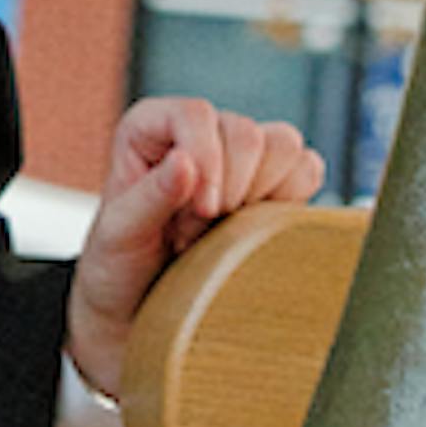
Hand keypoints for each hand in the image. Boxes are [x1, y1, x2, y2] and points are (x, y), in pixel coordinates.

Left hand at [64, 95, 325, 398]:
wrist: (139, 312)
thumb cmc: (119, 268)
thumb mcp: (118, 237)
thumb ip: (149, 198)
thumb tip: (186, 161)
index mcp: (153, 128)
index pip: (197, 114)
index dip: (205, 158)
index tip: (200, 211)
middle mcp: (199, 133)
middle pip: (247, 133)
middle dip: (230, 191)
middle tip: (196, 232)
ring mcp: (240, 158)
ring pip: (284, 146)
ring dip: (259, 196)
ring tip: (220, 233)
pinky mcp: (273, 186)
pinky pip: (307, 170)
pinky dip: (290, 202)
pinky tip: (252, 232)